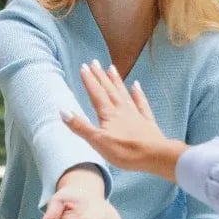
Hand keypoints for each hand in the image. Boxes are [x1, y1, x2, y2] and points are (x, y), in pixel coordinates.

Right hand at [62, 60, 186, 180]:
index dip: (89, 81)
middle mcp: (122, 110)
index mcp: (109, 114)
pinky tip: (136, 85)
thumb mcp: (98, 141)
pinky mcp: (147, 122)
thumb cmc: (125, 151)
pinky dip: (138, 93)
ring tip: (111, 68)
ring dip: (116, 81)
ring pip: (123, 93)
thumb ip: (81, 126)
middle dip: (101, 76)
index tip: (84, 67)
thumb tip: (63, 111)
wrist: (155, 156)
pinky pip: (141, 103)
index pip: (96, 94)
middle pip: (109, 90)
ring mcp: (136, 115)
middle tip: (95, 62)